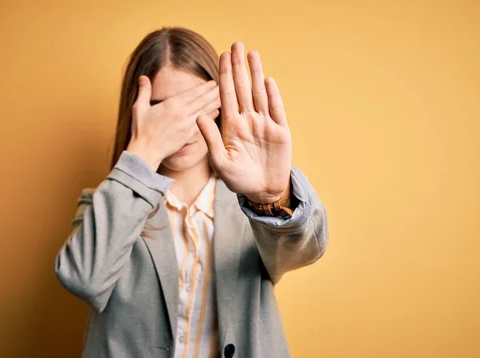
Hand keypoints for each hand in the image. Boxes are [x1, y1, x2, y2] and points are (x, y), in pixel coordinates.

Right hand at [127, 76, 220, 170]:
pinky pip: (203, 123)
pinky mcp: (188, 136)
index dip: (204, 87)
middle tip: (224, 86)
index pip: (193, 93)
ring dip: (215, 103)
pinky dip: (211, 117)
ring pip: (205, 111)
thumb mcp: (139, 108)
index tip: (213, 82)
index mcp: (171, 105)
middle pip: (202, 101)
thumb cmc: (140, 131)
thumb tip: (143, 77)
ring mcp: (186, 126)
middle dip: (214, 93)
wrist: (145, 152)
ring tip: (223, 97)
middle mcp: (182, 114)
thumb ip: (144, 91)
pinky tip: (216, 112)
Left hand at [197, 42, 291, 203]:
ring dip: (255, 74)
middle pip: (242, 88)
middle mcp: (247, 120)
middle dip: (239, 67)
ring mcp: (264, 124)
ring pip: (259, 94)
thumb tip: (199, 116)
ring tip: (252, 53)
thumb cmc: (239, 179)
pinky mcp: (280, 131)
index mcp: (231, 126)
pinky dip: (272, 95)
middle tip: (236, 44)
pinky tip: (267, 79)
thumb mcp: (221, 161)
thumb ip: (211, 138)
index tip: (222, 56)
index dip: (224, 76)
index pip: (226, 96)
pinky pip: (276, 109)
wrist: (262, 191)